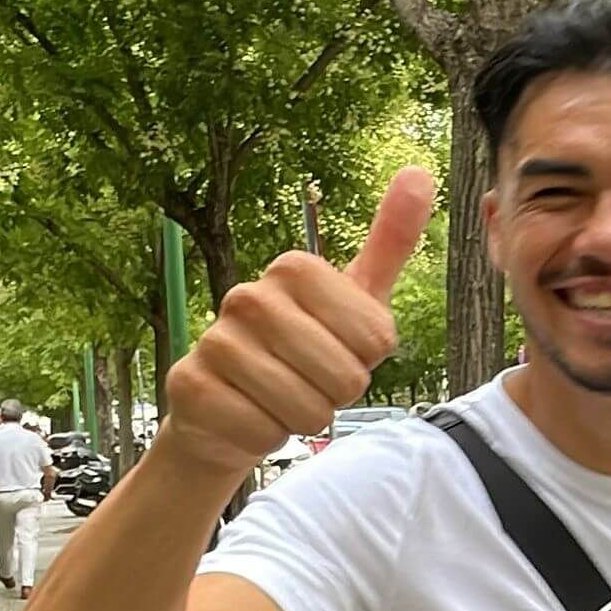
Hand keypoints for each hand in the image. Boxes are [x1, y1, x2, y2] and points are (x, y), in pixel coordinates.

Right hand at [159, 167, 435, 475]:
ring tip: (282, 399)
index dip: (367, 360)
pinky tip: (250, 416)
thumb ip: (390, 242)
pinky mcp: (190, 386)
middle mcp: (249, 295)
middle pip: (346, 378)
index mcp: (295, 268)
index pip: (375, 340)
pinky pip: (265, 432)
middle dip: (338, 394)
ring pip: (308, 410)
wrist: (230, 406)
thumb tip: (420, 172)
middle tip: (310, 381)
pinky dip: (268, 437)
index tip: (338, 348)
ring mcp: (215, 339)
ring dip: (304, 418)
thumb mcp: (356, 298)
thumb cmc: (307, 349)